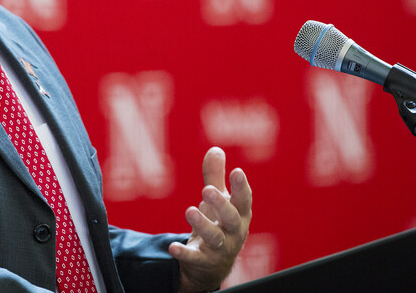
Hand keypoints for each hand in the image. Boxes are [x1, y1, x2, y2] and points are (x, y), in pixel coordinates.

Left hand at [168, 147, 251, 292]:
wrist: (214, 266)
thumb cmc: (219, 224)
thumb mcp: (219, 201)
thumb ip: (215, 177)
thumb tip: (216, 149)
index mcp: (239, 215)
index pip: (243, 200)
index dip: (241, 187)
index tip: (237, 171)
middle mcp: (233, 232)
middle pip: (231, 219)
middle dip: (221, 204)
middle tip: (206, 189)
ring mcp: (220, 249)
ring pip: (215, 237)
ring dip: (202, 224)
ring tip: (189, 211)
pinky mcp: (203, 261)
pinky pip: (195, 258)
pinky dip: (184, 253)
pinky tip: (172, 247)